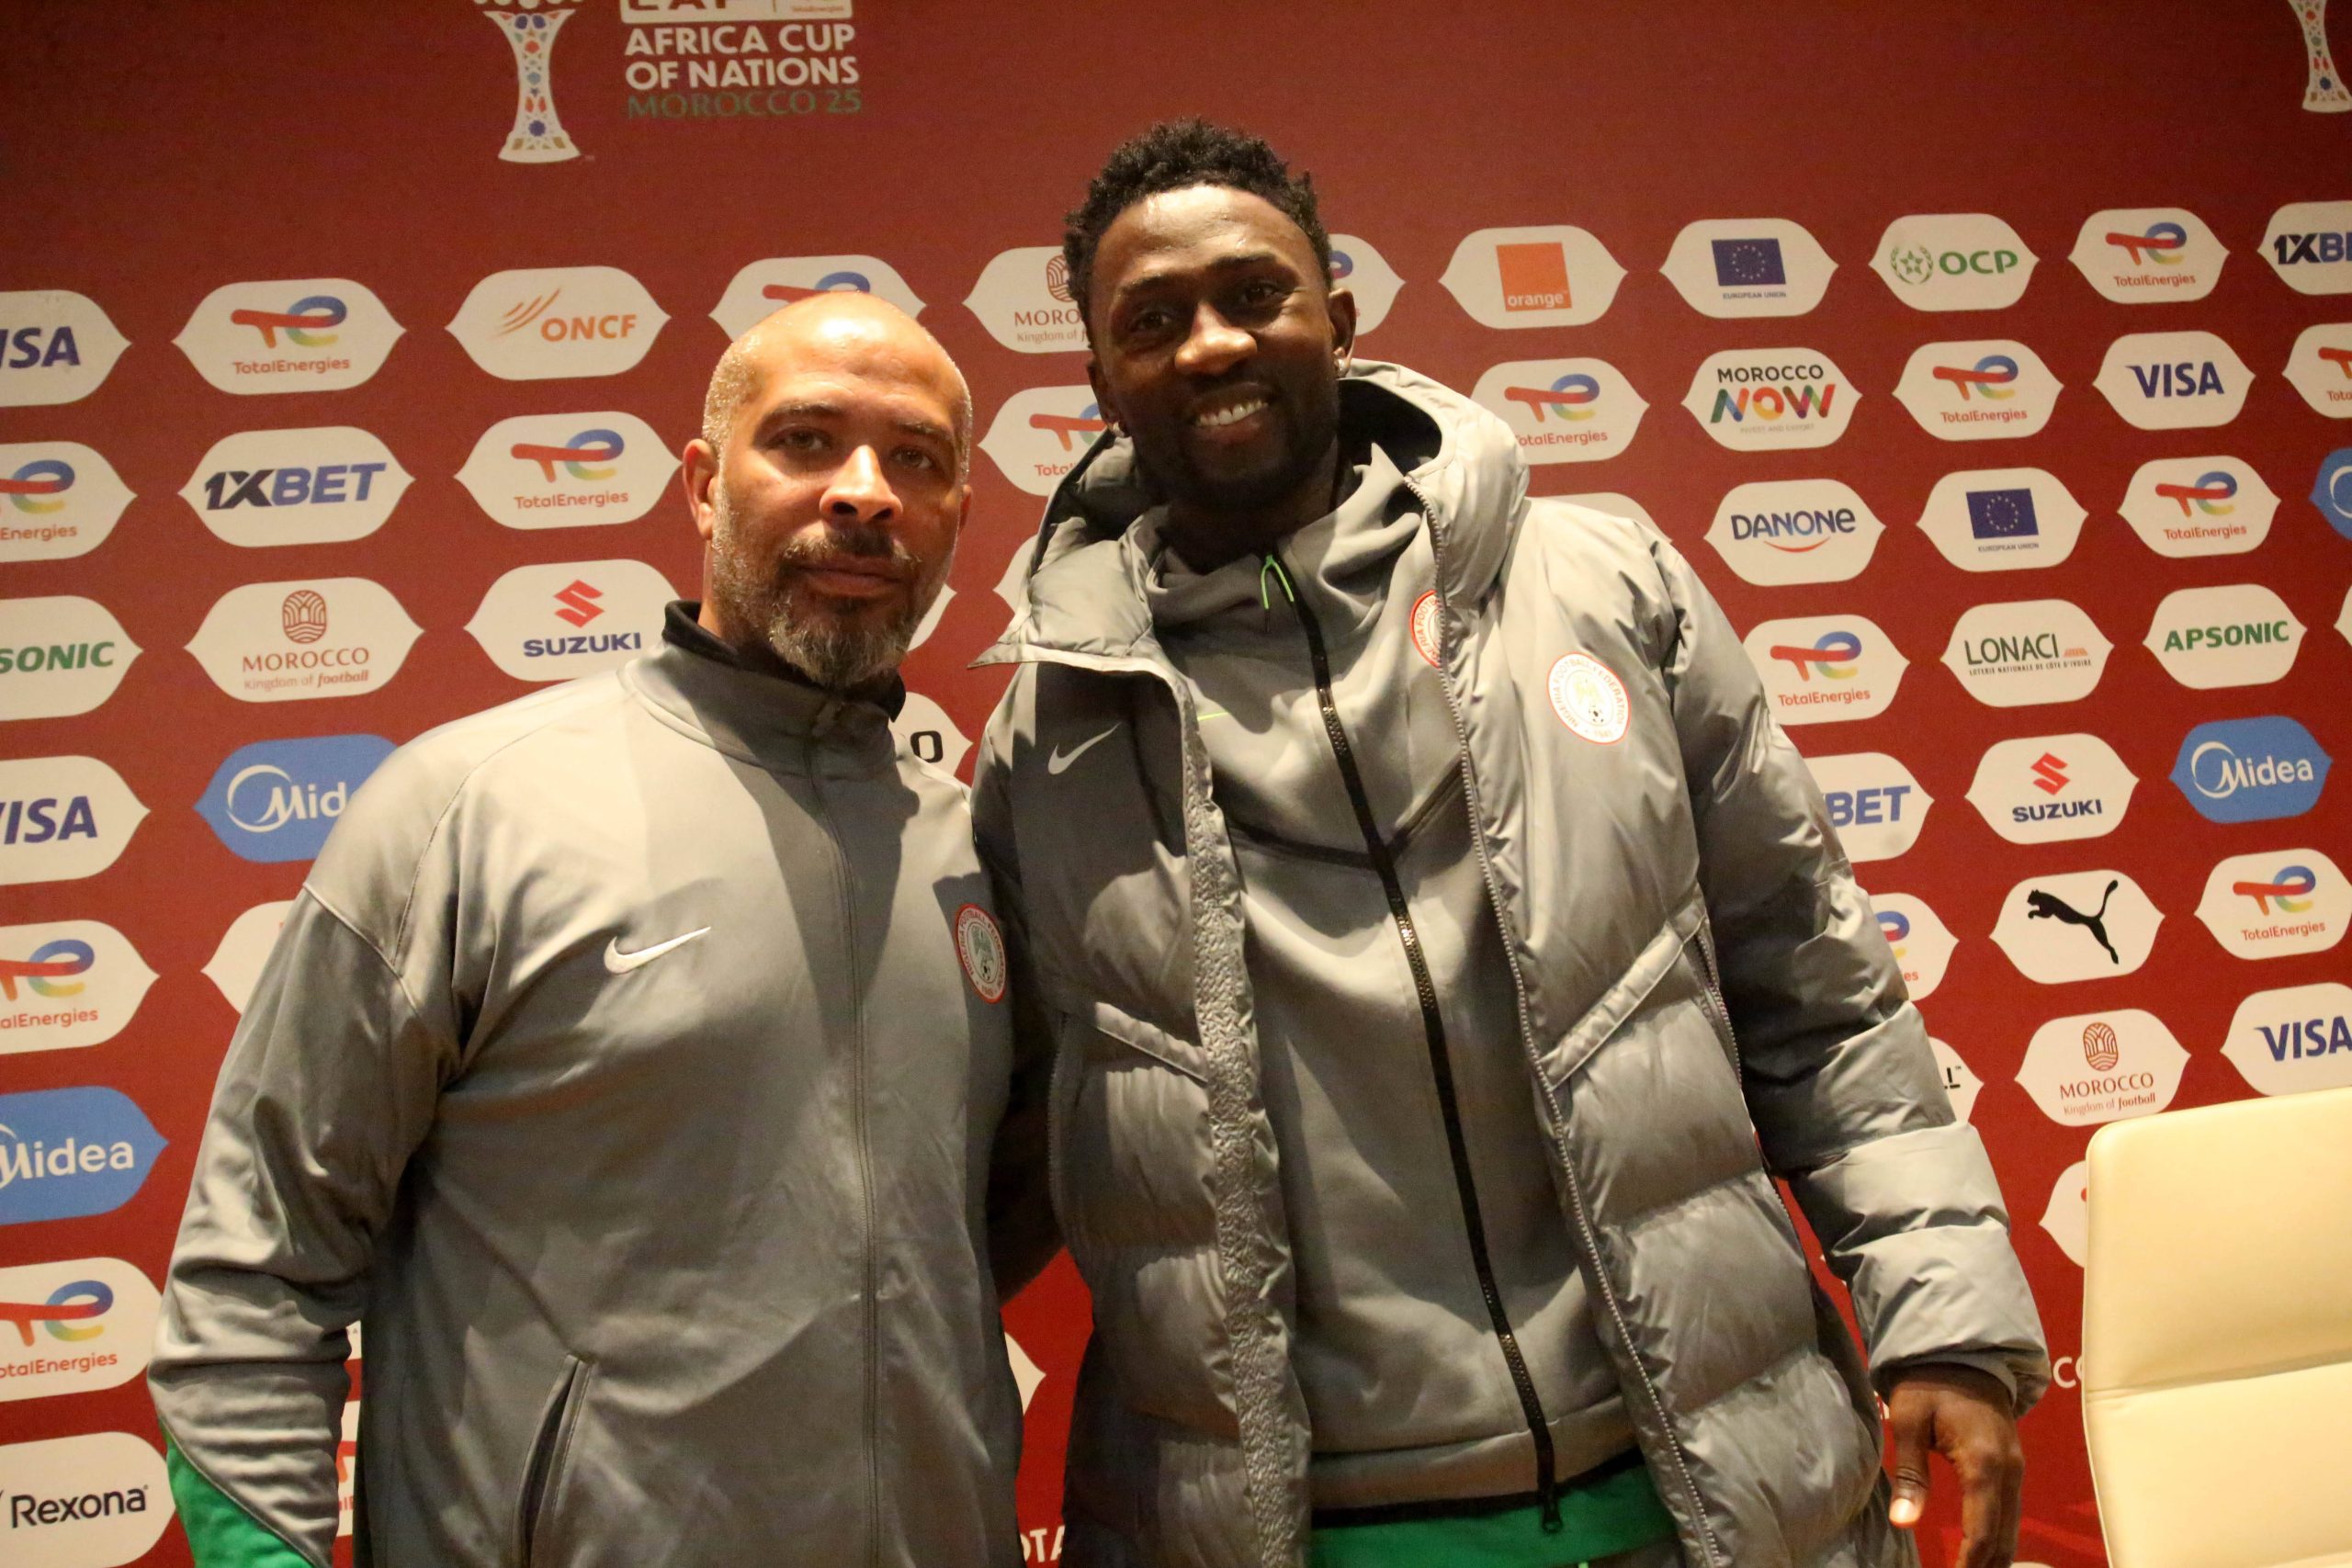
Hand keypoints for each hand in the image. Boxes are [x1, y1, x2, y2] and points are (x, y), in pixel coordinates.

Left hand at [1885, 1363, 2023, 1567]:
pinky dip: (2000, 1537)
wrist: (1961, 1352)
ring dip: (1995, 1556)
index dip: (1970, 1562)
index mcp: (1984, 1462)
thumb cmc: (1928, 1384)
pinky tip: (1984, 1554)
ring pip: (2013, 1527)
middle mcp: (2009, 1471)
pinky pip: (2011, 1512)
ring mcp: (2016, 1468)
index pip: (1983, 1529)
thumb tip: (1903, 1522)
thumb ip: (1910, 1474)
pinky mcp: (2013, 1465)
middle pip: (2004, 1536)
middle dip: (1985, 1565)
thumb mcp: (1909, 1422)